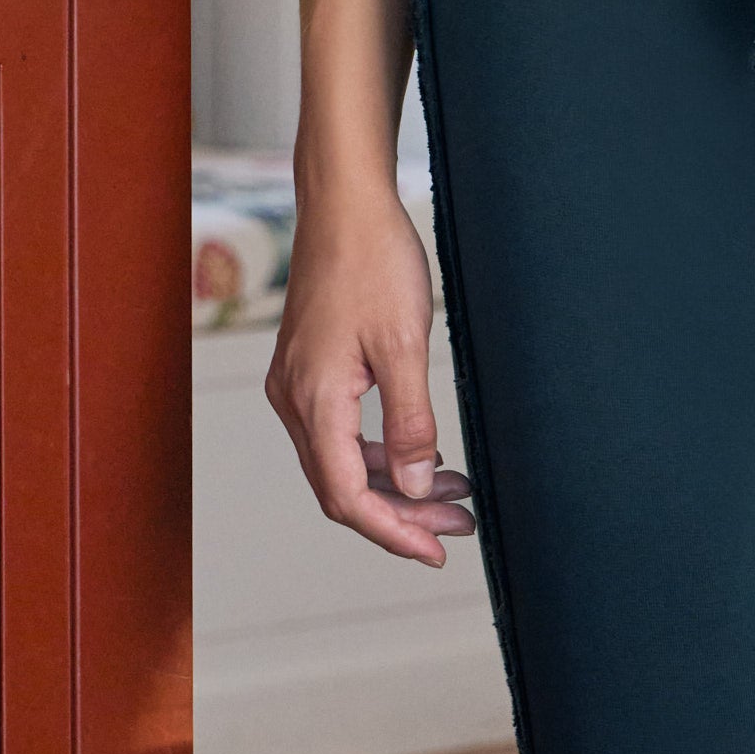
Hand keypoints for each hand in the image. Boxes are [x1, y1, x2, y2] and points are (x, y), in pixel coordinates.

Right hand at [265, 184, 472, 567]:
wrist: (345, 202)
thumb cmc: (374, 261)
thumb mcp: (404, 345)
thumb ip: (409, 422)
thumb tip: (414, 484)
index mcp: (314, 399)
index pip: (347, 496)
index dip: (393, 532)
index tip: (437, 552)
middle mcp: (295, 400)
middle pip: (343, 488)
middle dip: (402, 515)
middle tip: (459, 527)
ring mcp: (298, 386)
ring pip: (342, 464)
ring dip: (396, 486)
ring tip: (455, 494)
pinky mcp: (310, 372)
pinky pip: (341, 435)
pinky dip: (382, 454)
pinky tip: (423, 456)